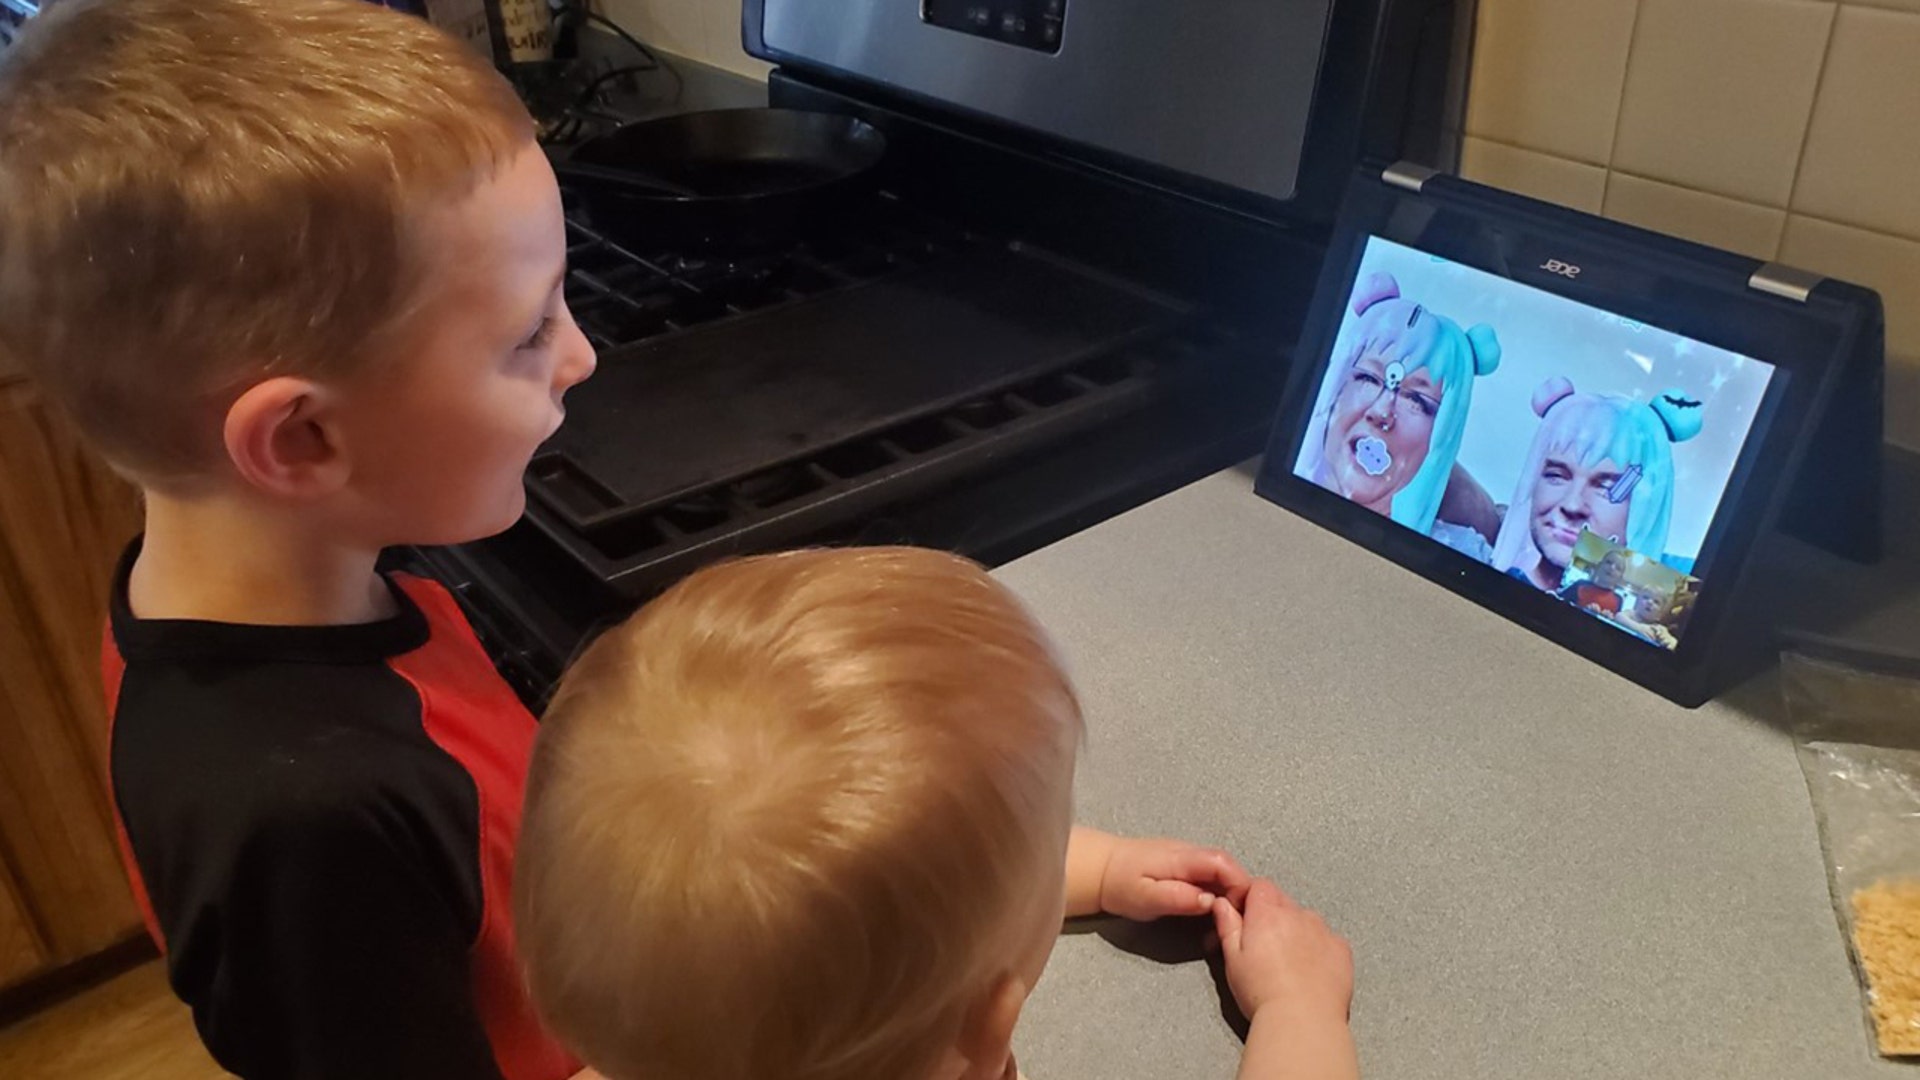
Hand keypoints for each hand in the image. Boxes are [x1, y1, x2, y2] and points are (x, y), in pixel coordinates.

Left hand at [1097, 836, 1252, 920]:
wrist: (1100, 869)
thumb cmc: (1120, 884)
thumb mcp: (1145, 897)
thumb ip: (1177, 898)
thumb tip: (1210, 901)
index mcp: (1183, 857)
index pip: (1224, 863)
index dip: (1239, 885)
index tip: (1240, 912)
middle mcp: (1191, 852)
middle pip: (1229, 867)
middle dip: (1239, 894)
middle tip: (1235, 924)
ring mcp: (1189, 857)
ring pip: (1222, 873)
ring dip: (1229, 896)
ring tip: (1224, 924)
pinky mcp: (1185, 866)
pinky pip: (1211, 877)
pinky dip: (1217, 895)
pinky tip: (1211, 915)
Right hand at [1212, 878, 1352, 1025]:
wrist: (1302, 1021)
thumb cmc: (1262, 993)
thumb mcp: (1232, 959)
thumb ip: (1228, 925)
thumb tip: (1222, 904)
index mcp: (1267, 913)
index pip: (1259, 886)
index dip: (1249, 899)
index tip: (1243, 918)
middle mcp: (1298, 914)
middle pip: (1282, 901)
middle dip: (1272, 916)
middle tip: (1262, 948)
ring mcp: (1323, 931)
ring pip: (1306, 920)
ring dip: (1296, 931)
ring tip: (1288, 964)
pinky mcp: (1342, 950)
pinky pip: (1328, 939)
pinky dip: (1319, 948)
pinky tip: (1310, 971)